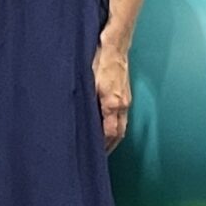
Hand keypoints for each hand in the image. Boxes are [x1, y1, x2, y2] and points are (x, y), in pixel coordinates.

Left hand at [94, 36, 132, 151]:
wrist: (115, 47)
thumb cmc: (99, 62)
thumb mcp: (88, 82)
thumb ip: (86, 101)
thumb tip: (79, 117)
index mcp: (113, 104)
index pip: (109, 133)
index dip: (102, 146)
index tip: (93, 155)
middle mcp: (122, 105)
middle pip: (118, 134)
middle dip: (109, 147)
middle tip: (97, 158)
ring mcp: (126, 101)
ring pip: (122, 127)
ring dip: (113, 139)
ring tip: (103, 149)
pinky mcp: (125, 96)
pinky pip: (123, 118)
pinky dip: (116, 128)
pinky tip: (108, 129)